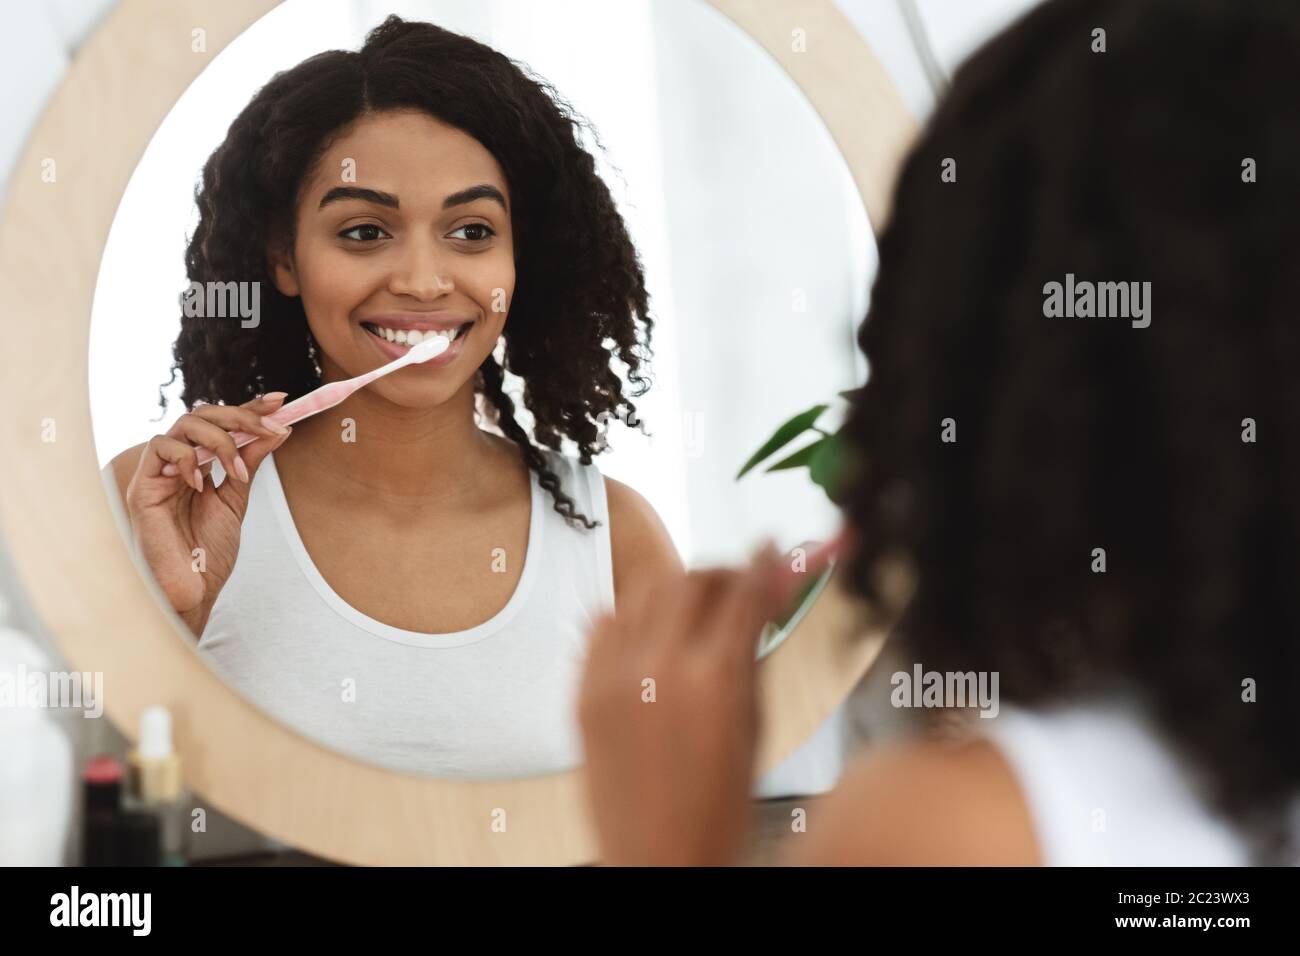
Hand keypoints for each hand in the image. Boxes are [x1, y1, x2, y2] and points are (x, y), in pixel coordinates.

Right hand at [124, 393, 292, 629]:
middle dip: (242, 416)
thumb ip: (250, 464)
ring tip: (238, 470)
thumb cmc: (209, 552)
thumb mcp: (236, 500)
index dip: (250, 407)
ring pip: (184, 424)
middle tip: (272, 427)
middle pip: (204, 414)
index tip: (282, 400)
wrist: (193, 590)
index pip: (223, 424)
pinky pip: (161, 448)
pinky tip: (203, 485)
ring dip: (221, 439)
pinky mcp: (143, 486)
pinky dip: (188, 458)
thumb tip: (278, 430)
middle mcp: (179, 463)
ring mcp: (160, 472)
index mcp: (200, 464)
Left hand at [577, 541, 798, 865]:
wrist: (660, 860)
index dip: (763, 561)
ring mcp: (613, 679)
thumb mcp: (755, 724)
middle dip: (721, 572)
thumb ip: (757, 650)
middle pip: (692, 578)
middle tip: (737, 583)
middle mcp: (660, 670)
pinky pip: (604, 623)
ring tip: (695, 607)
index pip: (744, 590)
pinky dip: (631, 614)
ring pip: (644, 590)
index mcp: (716, 680)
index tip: (770, 546)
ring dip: (676, 587)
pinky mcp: (583, 693)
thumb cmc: (720, 806)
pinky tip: (652, 631)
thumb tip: (770, 593)